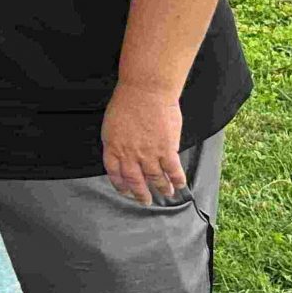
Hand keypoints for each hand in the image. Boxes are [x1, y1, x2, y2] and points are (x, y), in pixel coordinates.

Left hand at [101, 82, 187, 204]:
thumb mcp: (112, 123)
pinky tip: (179, 184)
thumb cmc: (127, 101)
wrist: (146, 91)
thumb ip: (117, 141)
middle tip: (145, 201)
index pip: (115, 173)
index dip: (121, 185)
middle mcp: (130, 154)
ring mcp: (148, 154)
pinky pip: (173, 170)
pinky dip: (177, 179)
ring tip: (166, 194)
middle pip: (135, 180)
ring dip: (161, 188)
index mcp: (113, 146)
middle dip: (140, 193)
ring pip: (155, 178)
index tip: (126, 191)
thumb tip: (122, 151)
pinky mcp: (166, 149)